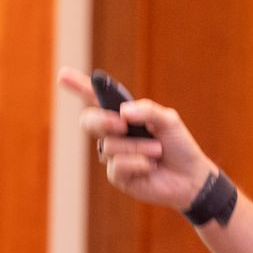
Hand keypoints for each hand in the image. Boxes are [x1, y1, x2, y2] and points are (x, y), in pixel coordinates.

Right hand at [58, 67, 215, 211]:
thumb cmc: (179, 145)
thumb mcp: (168, 120)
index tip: (62, 75)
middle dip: (102, 120)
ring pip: (109, 145)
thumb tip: (122, 113)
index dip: (78, 86)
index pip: (96, 99)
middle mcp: (113, 134)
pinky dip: (137, 163)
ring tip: (157, 151)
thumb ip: (147, 111)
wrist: (190, 176)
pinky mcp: (117, 176)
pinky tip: (150, 167)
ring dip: (137, 146)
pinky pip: (117, 166)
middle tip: (122, 124)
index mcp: (123, 115)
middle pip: (89, 121)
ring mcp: (113, 156)